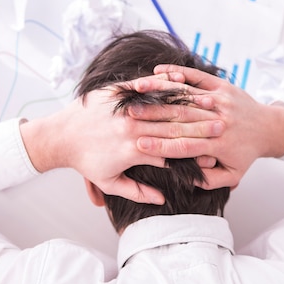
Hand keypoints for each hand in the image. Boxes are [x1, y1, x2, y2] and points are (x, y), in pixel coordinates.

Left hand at [19, 81, 223, 204]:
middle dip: (198, 128)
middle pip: (173, 127)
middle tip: (222, 127)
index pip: (170, 152)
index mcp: (133, 150)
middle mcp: (132, 127)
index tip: (212, 156)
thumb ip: (136, 192)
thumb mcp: (109, 182)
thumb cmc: (85, 161)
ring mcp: (124, 107)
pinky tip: (181, 85)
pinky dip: (163, 86)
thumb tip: (161, 199)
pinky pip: (145, 87)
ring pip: (162, 105)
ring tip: (209, 104)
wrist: (61, 135)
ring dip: (187, 105)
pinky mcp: (117, 92)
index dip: (192, 155)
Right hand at [130, 65, 283, 189]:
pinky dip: (178, 72)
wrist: (270, 128)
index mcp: (219, 145)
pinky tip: (159, 70)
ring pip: (185, 94)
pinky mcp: (221, 85)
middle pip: (180, 118)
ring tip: (137, 91)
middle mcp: (218, 120)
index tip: (139, 146)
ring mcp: (220, 100)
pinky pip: (197, 76)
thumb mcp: (233, 174)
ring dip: (160, 91)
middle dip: (153, 117)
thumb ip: (210, 180)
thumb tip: (189, 181)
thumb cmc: (246, 153)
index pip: (184, 146)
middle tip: (129, 117)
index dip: (160, 146)